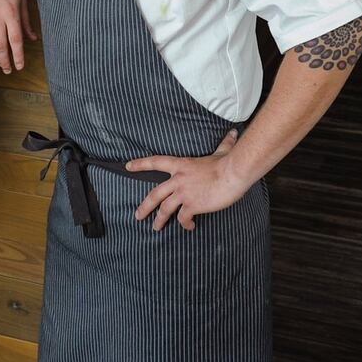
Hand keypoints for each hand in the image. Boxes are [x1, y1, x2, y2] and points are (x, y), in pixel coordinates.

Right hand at [0, 0, 36, 72]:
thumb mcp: (23, 2)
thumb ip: (26, 23)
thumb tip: (33, 39)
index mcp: (10, 13)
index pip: (15, 40)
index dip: (18, 56)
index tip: (20, 66)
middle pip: (0, 45)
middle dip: (5, 61)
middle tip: (9, 70)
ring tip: (0, 63)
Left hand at [128, 130, 247, 231]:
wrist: (232, 174)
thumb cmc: (228, 162)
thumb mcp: (222, 152)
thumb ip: (224, 144)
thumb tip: (233, 134)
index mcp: (181, 165)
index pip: (155, 162)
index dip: (140, 164)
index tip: (128, 166)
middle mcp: (178, 179)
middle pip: (155, 194)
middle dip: (144, 206)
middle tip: (138, 215)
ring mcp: (184, 193)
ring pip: (165, 209)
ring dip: (159, 220)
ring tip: (156, 227)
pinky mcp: (192, 205)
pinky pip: (183, 218)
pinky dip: (185, 224)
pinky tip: (190, 227)